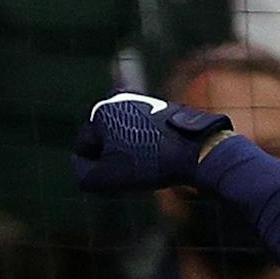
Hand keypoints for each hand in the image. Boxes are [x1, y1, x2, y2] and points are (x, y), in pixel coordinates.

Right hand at [72, 92, 234, 193]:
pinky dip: (147, 149)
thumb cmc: (150, 163)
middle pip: (103, 144)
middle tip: (135, 171)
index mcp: (99, 111)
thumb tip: (84, 167)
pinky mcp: (159, 110)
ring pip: (123, 141)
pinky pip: (143, 137)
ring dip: (130, 156)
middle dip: (113, 161)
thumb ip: (84, 175)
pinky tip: (160, 157)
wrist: (197, 150)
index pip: (82, 150)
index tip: (120, 175)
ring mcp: (140, 102)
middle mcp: (117, 100)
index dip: (96, 170)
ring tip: (149, 165)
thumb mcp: (107, 178)